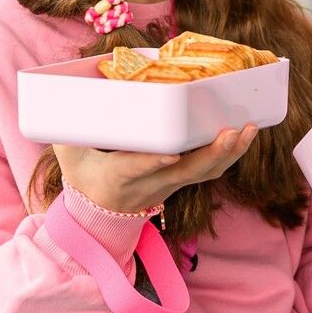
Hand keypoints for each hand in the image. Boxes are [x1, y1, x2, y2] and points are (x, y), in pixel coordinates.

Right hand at [55, 125, 257, 214]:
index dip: (155, 163)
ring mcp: (169, 184)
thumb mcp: (68, 156)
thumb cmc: (82, 177)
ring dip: (230, 152)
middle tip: (235, 130)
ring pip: (205, 172)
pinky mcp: (181, 181)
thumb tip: (61, 97)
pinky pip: (210, 170)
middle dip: (213, 153)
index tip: (172, 155)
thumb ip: (64, 129)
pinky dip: (230, 154)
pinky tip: (246, 134)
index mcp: (118, 176)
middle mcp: (150, 183)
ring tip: (250, 130)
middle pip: (187, 172)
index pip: (137, 169)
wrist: (98, 215)